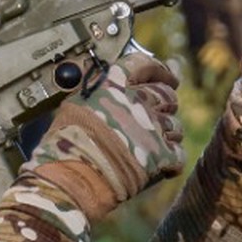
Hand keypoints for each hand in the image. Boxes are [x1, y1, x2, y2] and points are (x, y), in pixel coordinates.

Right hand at [24, 51, 183, 220]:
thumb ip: (98, 95)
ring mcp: (150, 128)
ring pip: (175, 126)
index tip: (167, 75)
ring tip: (152, 146)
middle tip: (160, 113)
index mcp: (112, 85)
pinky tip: (161, 167)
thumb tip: (110, 91)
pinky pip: (178, 154)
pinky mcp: (161, 155)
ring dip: (167, 135)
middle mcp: (135, 101)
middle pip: (165, 95)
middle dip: (166, 104)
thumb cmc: (64, 146)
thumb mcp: (74, 107)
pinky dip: (171, 162)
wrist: (70, 177)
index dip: (159, 69)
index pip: (143, 65)